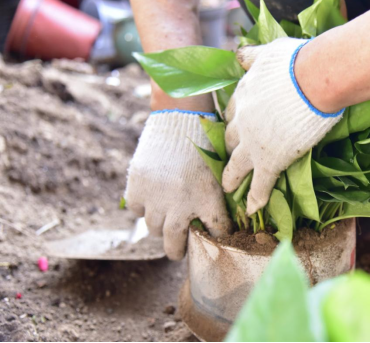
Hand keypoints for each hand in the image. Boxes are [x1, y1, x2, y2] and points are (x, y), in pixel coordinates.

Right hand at [125, 110, 230, 259]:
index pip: (216, 230)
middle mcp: (181, 205)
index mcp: (208, 200)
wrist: (180, 119)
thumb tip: (231, 213)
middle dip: (176, 250)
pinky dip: (143, 207)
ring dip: (159, 228)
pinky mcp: (137, 188)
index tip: (214, 239)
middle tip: (177, 252)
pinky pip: (137, 209)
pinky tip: (150, 201)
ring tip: (163, 225)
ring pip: (153, 229)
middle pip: (174, 243)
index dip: (216, 236)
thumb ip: (219, 194)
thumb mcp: (219, 170)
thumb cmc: (205, 142)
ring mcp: (156, 199)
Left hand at [223, 38, 343, 214]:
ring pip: (237, 164)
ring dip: (232, 178)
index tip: (236, 126)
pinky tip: (251, 209)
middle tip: (230, 156)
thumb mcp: (268, 52)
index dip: (234, 120)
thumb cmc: (295, 62)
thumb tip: (239, 54)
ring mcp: (254, 143)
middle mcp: (243, 120)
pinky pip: (260, 184)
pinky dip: (255, 198)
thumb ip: (251, 56)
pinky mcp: (270, 160)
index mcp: (244, 95)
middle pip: (232, 139)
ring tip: (228, 189)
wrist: (313, 79)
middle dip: (230, 148)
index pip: (233, 112)